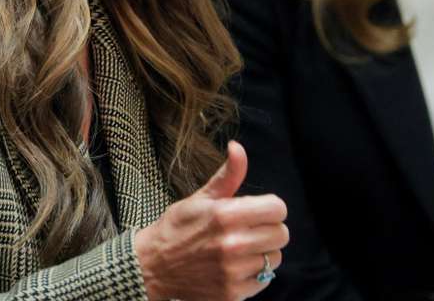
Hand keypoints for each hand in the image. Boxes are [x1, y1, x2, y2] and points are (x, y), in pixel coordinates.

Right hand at [134, 141, 288, 300]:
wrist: (152, 266)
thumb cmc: (177, 228)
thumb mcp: (200, 198)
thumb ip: (227, 175)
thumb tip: (238, 147)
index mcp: (225, 215)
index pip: (277, 209)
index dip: (270, 208)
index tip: (259, 211)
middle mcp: (232, 244)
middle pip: (281, 234)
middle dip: (269, 229)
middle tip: (250, 230)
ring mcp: (233, 271)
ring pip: (274, 258)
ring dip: (262, 252)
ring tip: (242, 249)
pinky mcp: (233, 293)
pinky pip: (264, 280)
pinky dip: (254, 273)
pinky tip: (236, 266)